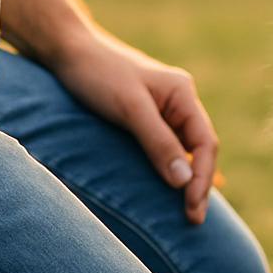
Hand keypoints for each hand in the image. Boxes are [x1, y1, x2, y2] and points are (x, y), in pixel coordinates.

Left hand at [48, 27, 217, 223]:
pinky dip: (169, 169)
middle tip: (192, 222)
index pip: (205, 143)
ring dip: (185, 180)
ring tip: (185, 212)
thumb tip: (183, 182)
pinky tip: (167, 188)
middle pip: (199, 149)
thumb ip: (158, 141)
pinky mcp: (143, 117)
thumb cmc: (98, 73)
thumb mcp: (129, 107)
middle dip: (198, 185)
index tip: (192, 210)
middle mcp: (178, 102)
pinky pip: (165, 147)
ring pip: (183, 150)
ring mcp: (162, 110)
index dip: (202, 178)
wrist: (67, 51)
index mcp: (182, 94)